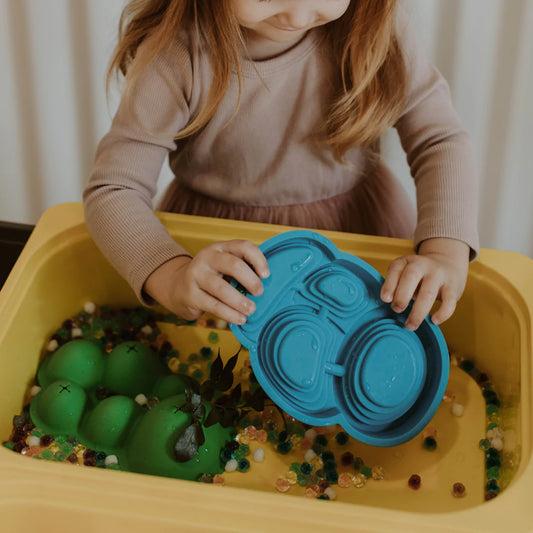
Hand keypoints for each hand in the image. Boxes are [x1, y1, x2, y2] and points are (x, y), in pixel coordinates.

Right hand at [144, 240, 269, 324]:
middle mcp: (207, 258)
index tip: (266, 275)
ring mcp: (196, 275)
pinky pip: (213, 305)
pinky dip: (229, 314)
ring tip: (251, 310)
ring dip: (240, 301)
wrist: (176, 286)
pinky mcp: (190, 294)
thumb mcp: (223, 265)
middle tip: (260, 292)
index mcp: (220, 248)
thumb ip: (241, 267)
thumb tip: (267, 283)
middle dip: (250, 280)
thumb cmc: (210, 276)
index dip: (258, 259)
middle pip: (233, 265)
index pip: (243, 246)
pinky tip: (240, 319)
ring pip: (222, 288)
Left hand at [380, 238, 469, 330]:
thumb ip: (395, 285)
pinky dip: (442, 313)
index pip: (396, 268)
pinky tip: (434, 321)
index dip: (389, 284)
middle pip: (411, 277)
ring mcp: (439, 274)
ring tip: (410, 325)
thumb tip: (388, 303)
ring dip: (418, 312)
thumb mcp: (404, 273)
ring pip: (428, 293)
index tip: (385, 299)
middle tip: (396, 310)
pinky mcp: (453, 286)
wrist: (447, 263)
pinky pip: (449, 301)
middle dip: (402, 296)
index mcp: (407, 261)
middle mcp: (422, 264)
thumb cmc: (419, 276)